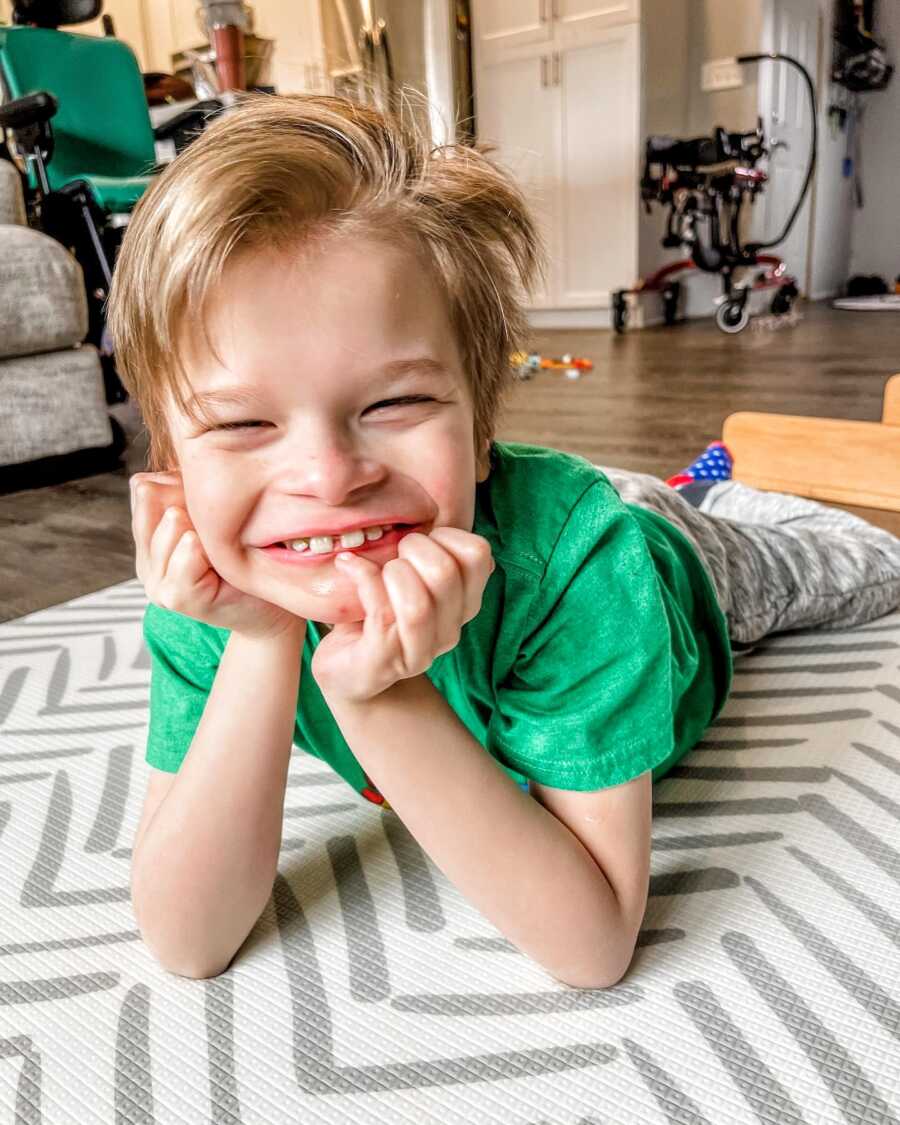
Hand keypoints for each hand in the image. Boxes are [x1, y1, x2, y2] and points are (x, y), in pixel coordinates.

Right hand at [130, 471, 305, 641]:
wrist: (269, 612)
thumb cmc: (246, 562)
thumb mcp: (214, 522)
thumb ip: (190, 496)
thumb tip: (174, 467)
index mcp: (150, 539)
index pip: (144, 488)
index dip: (181, 484)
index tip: (211, 502)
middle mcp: (146, 561)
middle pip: (153, 499)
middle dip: (192, 502)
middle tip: (221, 528)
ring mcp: (155, 582)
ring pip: (171, 523)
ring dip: (203, 527)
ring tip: (222, 548)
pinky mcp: (175, 598)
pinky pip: (187, 553)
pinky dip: (206, 550)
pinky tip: (219, 560)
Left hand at [310, 526, 494, 703]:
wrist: (351, 674)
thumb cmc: (377, 612)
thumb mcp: (410, 576)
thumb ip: (424, 550)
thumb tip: (416, 504)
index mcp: (465, 602)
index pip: (479, 553)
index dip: (446, 535)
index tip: (420, 542)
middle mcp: (451, 629)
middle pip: (445, 572)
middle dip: (412, 548)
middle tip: (393, 554)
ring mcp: (420, 650)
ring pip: (417, 601)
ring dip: (389, 572)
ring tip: (374, 568)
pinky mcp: (384, 661)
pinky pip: (380, 612)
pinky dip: (360, 576)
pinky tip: (347, 565)